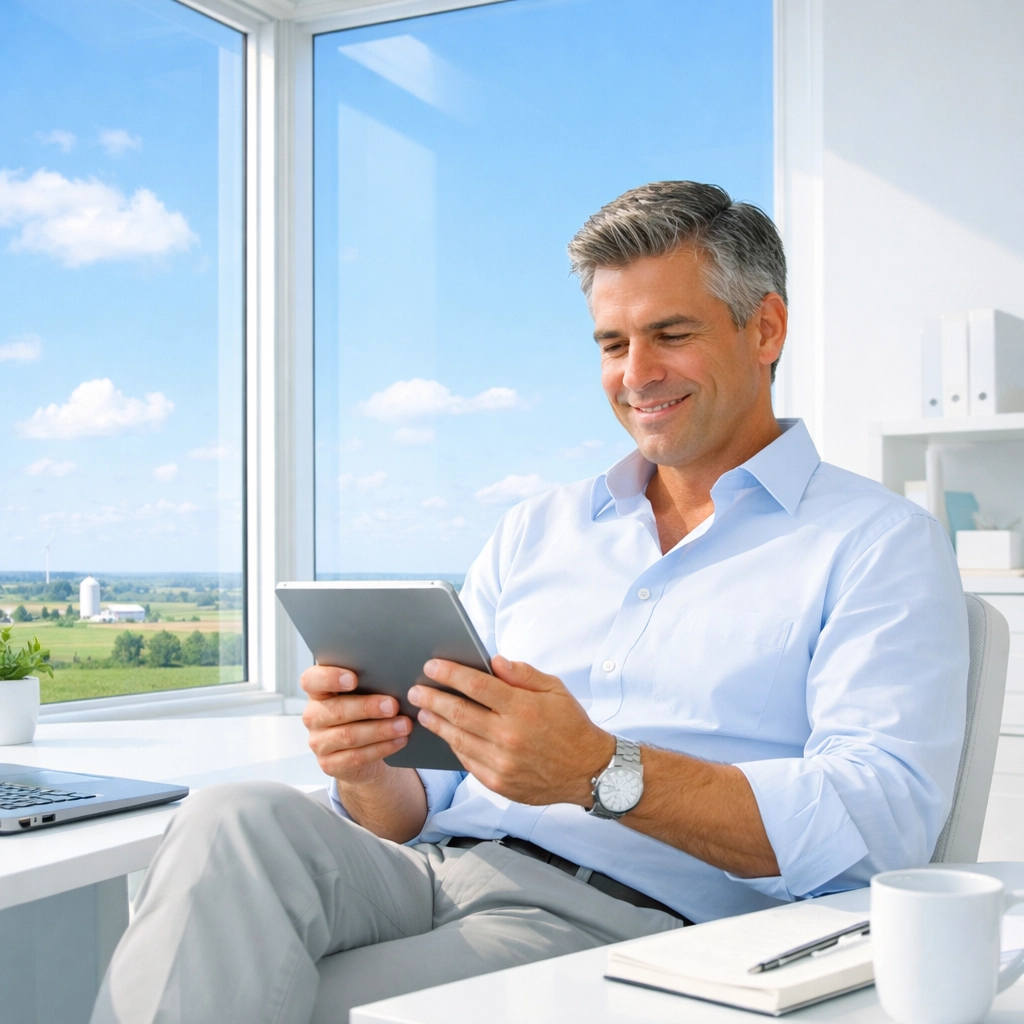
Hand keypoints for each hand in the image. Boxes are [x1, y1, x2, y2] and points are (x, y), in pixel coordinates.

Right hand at [300, 665, 412, 785]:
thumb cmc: (363, 712)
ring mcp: (319, 742)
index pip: (312, 680)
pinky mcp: (330, 764)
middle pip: (336, 710)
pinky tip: (398, 741)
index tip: (353, 678)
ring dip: (380, 730)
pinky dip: (381, 748)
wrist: (363, 748)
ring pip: (349, 735)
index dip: (330, 678)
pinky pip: (356, 757)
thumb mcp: (363, 694)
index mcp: (317, 691)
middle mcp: (313, 716)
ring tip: (403, 725)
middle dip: (367, 707)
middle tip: (393, 705)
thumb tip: (393, 678)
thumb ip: (369, 683)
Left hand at [408, 655, 614, 805]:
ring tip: (423, 711)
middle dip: (432, 698)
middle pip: (459, 712)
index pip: (477, 685)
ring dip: (436, 723)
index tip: (431, 666)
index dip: (450, 674)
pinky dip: (454, 745)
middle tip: (415, 690)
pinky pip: (467, 761)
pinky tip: (446, 734)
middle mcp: (510, 736)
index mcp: (523, 708)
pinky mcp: (499, 783)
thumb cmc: (571, 725)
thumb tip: (493, 660)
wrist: (589, 771)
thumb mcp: (555, 689)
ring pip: (458, 738)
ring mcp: (502, 762)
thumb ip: (523, 674)